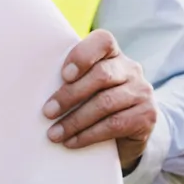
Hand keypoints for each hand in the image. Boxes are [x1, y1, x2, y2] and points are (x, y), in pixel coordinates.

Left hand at [43, 30, 156, 170]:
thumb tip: (36, 89)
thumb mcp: (88, 88)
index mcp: (114, 55)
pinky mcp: (147, 116)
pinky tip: (72, 142)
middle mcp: (132, 69)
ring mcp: (142, 92)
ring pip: (105, 103)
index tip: (64, 75)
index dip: (83, 55)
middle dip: (70, 95)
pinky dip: (89, 135)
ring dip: (75, 120)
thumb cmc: (98, 106)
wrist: (130, 135)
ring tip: (54, 134)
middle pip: (101, 76)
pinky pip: (114, 124)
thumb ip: (73, 81)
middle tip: (48, 112)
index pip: (103, 41)